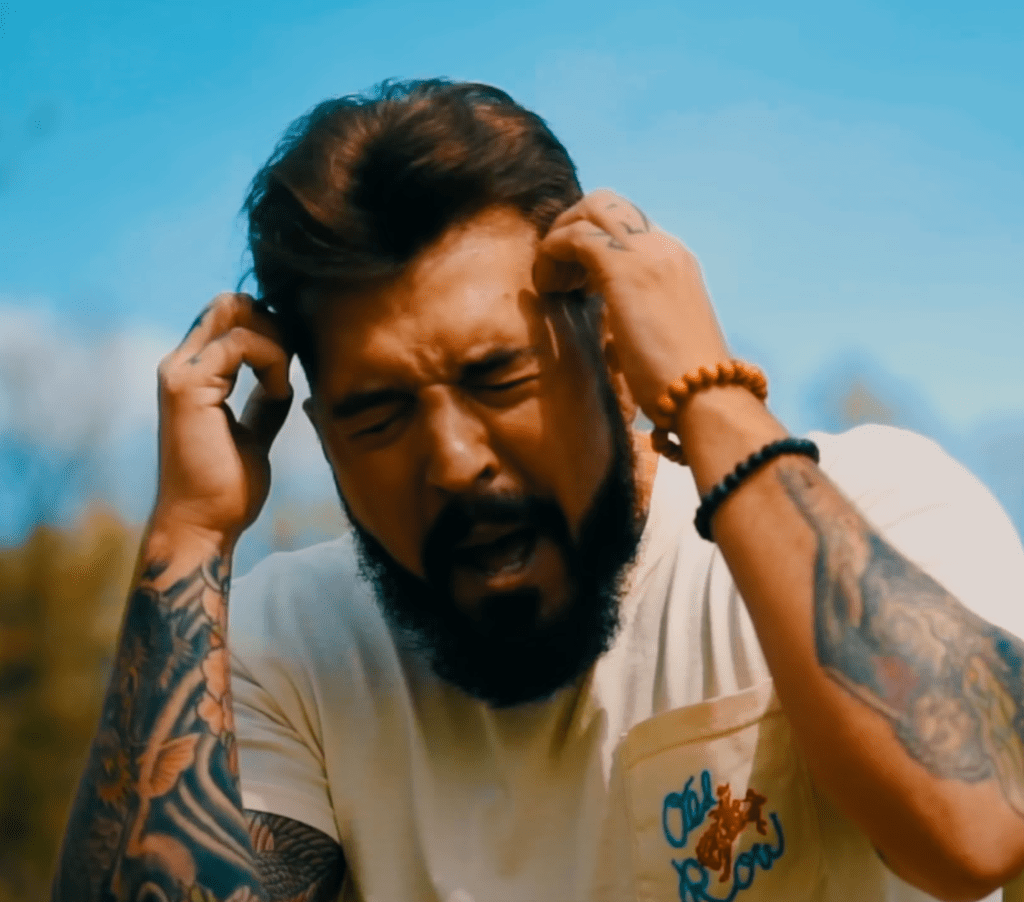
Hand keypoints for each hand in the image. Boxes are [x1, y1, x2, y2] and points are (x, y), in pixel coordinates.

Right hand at [152, 293, 292, 549]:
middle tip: (295, 361)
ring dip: (277, 341)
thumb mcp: (255, 434)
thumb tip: (283, 380)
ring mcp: (179, 373)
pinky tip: (279, 393)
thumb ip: (263, 402)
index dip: (270, 324)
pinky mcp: (187, 387)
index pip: (230, 316)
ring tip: (284, 383)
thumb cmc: (228, 487)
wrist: (205, 525)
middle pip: (230, 302)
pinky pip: (241, 344)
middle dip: (274, 322)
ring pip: (236, 312)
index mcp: (193, 374)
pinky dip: (271, 362)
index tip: (296, 358)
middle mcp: (180, 365)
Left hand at [534, 189, 729, 424]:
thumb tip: (614, 323)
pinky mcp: (625, 270)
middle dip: (570, 226)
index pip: (627, 224)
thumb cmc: (682, 383)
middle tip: (558, 270)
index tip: (577, 280)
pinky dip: (553, 253)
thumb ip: (639, 314)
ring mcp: (647, 254)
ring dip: (560, 238)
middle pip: (605, 202)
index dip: (593, 241)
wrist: (706, 395)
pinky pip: (575, 237)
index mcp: (676, 262)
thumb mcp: (661, 334)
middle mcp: (664, 247)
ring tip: (551, 281)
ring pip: (590, 208)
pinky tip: (549, 287)